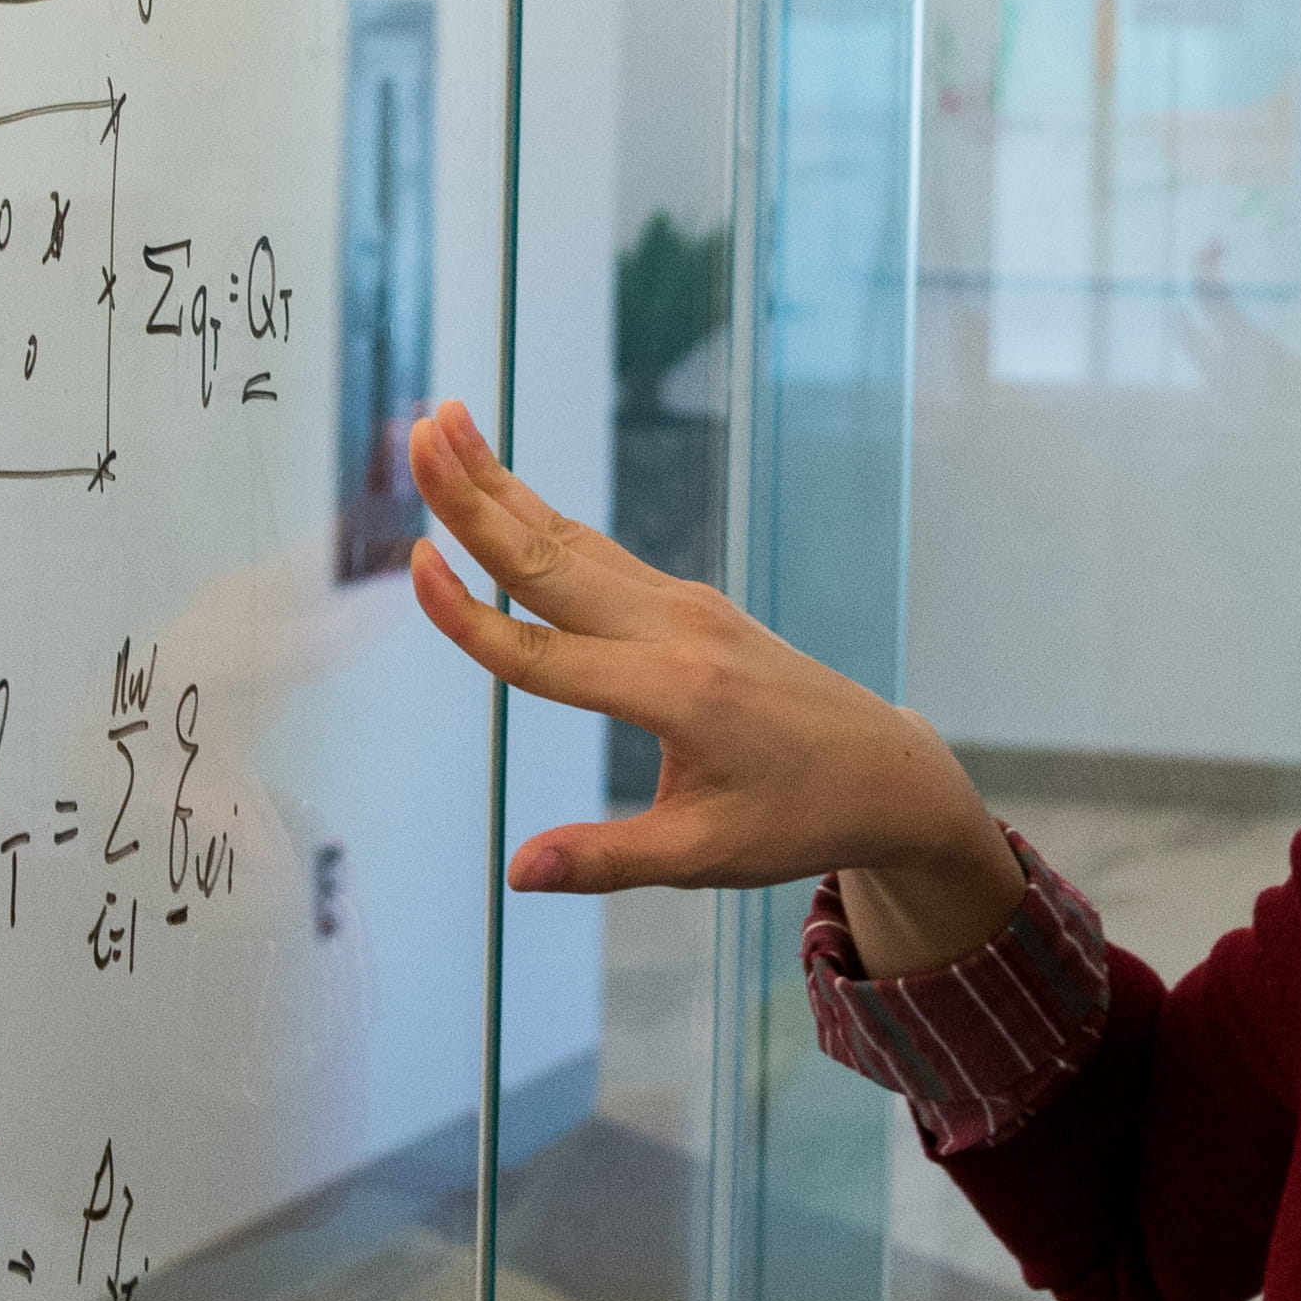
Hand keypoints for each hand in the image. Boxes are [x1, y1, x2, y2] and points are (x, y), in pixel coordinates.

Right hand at [397, 403, 1021, 964]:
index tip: (415, 563)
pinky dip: (540, 516)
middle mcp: (677, 630)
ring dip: (502, 484)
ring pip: (572, 539)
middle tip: (416, 433)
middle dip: (477, 497)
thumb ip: (605, 859)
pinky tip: (500, 487)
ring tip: (441, 426)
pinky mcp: (688, 601)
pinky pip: (598, 552)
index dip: (473, 618)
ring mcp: (685, 605)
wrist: (885, 768)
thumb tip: (517, 874)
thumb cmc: (798, 817)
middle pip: (552, 560)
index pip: (546, 656)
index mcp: (677, 694)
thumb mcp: (705, 856)